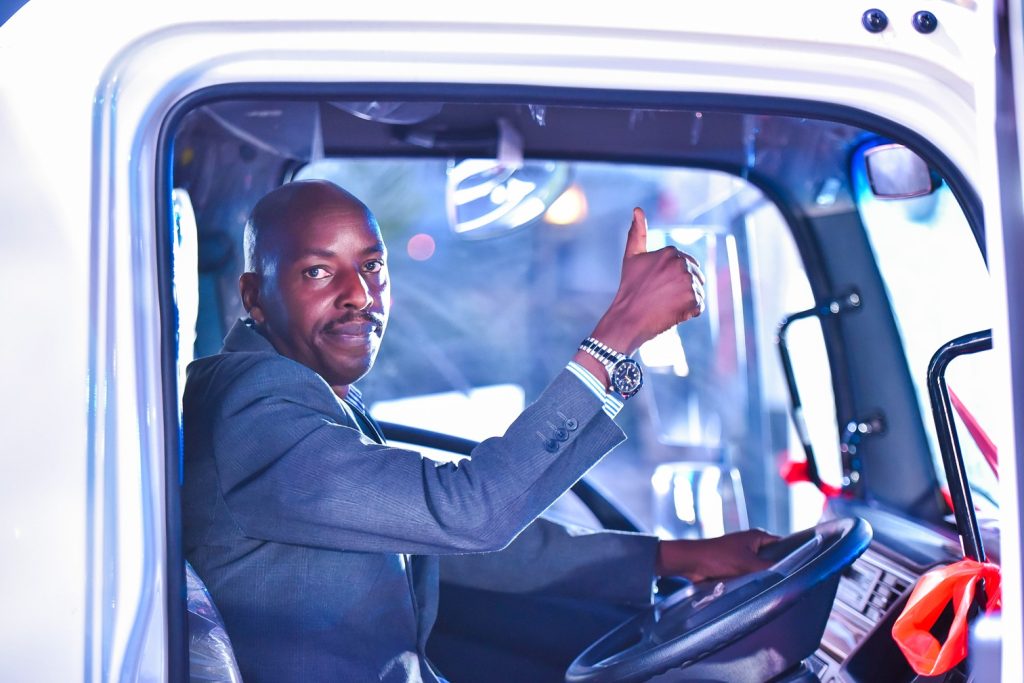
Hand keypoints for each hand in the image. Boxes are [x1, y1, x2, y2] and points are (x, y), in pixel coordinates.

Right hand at [590, 207, 705, 354]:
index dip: (675, 278)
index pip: (687, 264)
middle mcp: (681, 264)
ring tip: (666, 305)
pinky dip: (689, 313)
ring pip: (697, 291)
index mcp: (670, 252)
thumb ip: (637, 233)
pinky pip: (699, 307)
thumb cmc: (629, 289)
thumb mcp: (631, 257)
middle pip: (695, 277)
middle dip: (682, 288)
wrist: (627, 319)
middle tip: (661, 297)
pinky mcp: (693, 300)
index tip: (659, 286)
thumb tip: (637, 209)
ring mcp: (688, 282)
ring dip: (685, 300)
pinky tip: (672, 313)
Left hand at [655, 529, 779, 581]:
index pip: (782, 544)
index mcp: (757, 536)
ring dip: (762, 577)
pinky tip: (759, 590)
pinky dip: (752, 581)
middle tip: (788, 582)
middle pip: (772, 558)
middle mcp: (751, 544)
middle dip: (776, 569)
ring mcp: (743, 555)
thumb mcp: (747, 564)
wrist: (692, 562)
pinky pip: (749, 575)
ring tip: (774, 588)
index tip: (801, 567)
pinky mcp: (734, 566)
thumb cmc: (717, 558)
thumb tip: (787, 575)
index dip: (791, 554)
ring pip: (760, 568)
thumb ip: (768, 569)